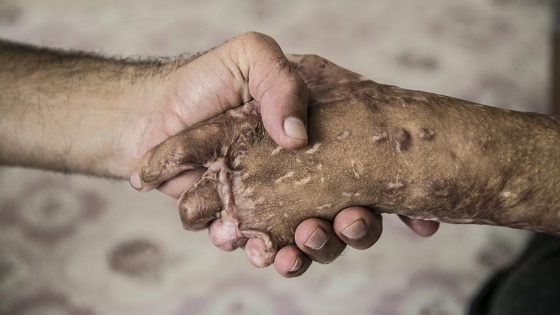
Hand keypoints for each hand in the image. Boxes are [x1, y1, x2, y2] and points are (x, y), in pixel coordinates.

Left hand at [132, 53, 438, 276]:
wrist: (147, 117)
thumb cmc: (202, 83)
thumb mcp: (250, 57)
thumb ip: (282, 82)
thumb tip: (300, 138)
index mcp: (321, 133)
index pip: (371, 166)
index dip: (400, 196)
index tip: (420, 222)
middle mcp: (305, 170)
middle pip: (350, 210)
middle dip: (355, 228)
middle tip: (346, 222)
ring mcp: (277, 200)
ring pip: (313, 237)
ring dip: (314, 249)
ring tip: (297, 246)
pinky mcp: (247, 221)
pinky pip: (266, 247)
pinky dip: (266, 253)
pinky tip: (258, 248)